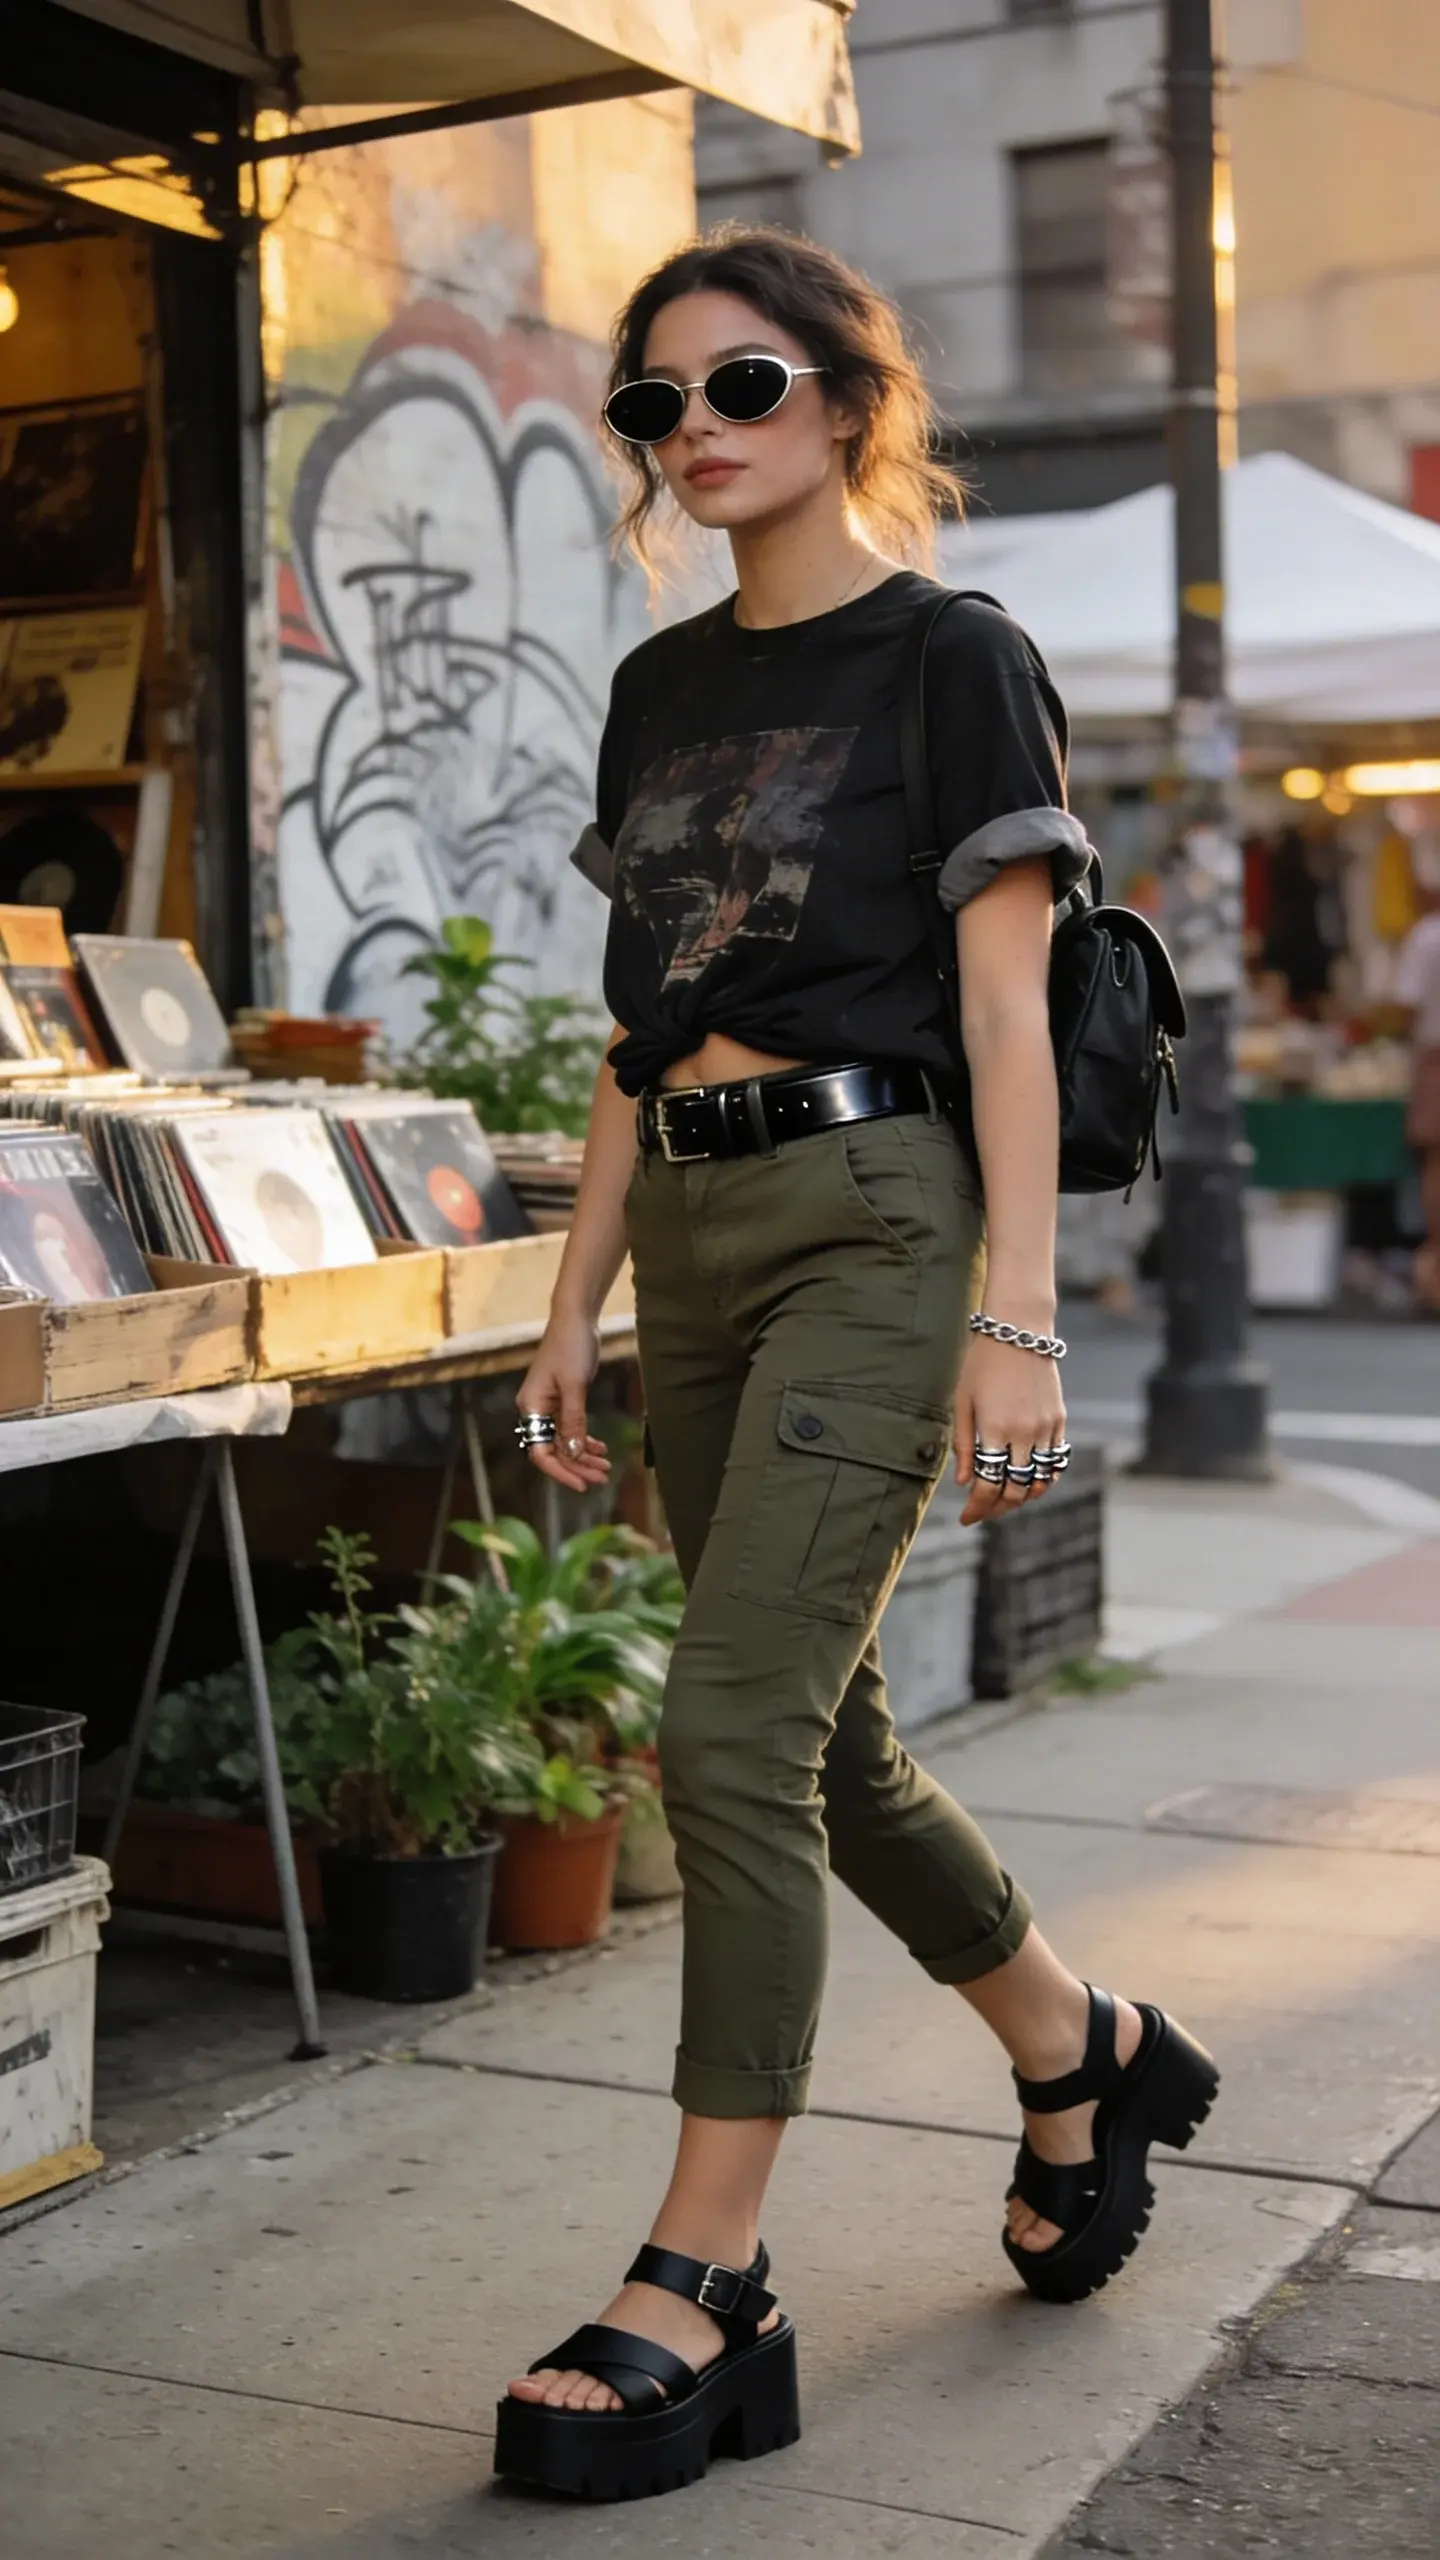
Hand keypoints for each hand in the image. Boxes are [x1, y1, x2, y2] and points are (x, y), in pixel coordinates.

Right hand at [516, 1309, 612, 1494]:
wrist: (576, 1319)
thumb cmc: (571, 1347)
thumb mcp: (575, 1385)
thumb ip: (574, 1421)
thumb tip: (574, 1454)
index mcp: (531, 1407)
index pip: (540, 1452)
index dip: (561, 1471)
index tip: (582, 1484)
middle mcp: (535, 1410)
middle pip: (554, 1450)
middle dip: (578, 1466)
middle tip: (602, 1478)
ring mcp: (548, 1406)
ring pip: (564, 1441)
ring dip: (584, 1455)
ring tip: (606, 1467)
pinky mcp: (562, 1400)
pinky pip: (570, 1428)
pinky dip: (585, 1439)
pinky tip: (601, 1448)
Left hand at [953, 1335, 1065, 1525]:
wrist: (1019, 1332)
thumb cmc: (982, 1363)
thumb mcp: (962, 1402)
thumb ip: (963, 1444)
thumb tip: (963, 1482)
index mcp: (994, 1430)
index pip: (987, 1485)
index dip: (976, 1508)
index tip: (966, 1518)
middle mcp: (1023, 1433)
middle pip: (1015, 1490)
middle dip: (997, 1508)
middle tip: (983, 1512)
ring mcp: (1045, 1428)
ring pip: (1039, 1481)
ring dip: (1022, 1497)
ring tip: (1005, 1499)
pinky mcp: (1059, 1420)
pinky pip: (1056, 1462)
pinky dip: (1042, 1478)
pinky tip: (1028, 1481)